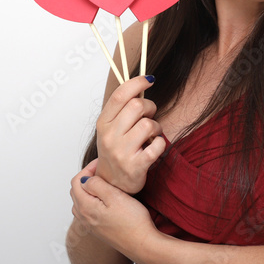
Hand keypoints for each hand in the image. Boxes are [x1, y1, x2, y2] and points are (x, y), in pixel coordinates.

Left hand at [70, 161, 165, 263]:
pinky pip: (88, 211)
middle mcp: (84, 218)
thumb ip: (96, 185)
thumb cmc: (132, 222)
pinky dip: (92, 201)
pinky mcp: (98, 230)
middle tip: (103, 171)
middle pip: (76, 192)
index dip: (87, 169)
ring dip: (89, 191)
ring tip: (105, 184)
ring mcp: (90, 226)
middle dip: (86, 178)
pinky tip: (107, 200)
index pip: (76, 182)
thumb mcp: (115, 197)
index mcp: (85, 207)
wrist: (143, 245)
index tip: (101, 164)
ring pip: (81, 202)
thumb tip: (86, 180)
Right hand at [95, 75, 164, 193]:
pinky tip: (154, 147)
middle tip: (149, 116)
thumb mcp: (111, 128)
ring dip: (156, 127)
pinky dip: (160, 143)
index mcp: (103, 123)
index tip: (149, 79)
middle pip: (137, 106)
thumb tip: (141, 82)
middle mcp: (110, 136)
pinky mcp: (136, 166)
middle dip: (150, 107)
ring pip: (149, 124)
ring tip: (151, 135)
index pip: (120, 95)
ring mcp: (122, 152)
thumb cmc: (115, 151)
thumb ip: (122, 108)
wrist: (112, 183)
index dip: (137, 83)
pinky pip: (158, 144)